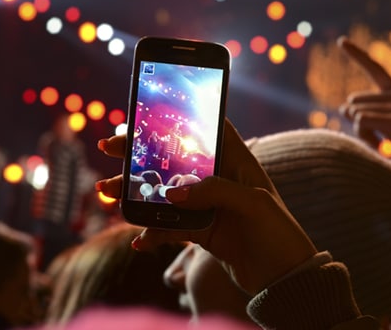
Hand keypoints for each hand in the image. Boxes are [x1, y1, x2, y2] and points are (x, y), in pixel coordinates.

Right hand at [96, 119, 316, 294]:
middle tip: (110, 148)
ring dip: (135, 194)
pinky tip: (138, 241)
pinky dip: (151, 233)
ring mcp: (206, 205)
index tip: (146, 112)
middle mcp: (218, 179)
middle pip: (174, 159)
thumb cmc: (278, 233)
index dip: (178, 117)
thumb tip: (171, 193)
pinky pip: (168, 227)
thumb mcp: (252, 203)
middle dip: (140, 154)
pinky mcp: (199, 230)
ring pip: (164, 193)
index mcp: (236, 161)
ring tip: (107, 193)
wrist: (284, 277)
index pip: (206, 129)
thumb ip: (214, 192)